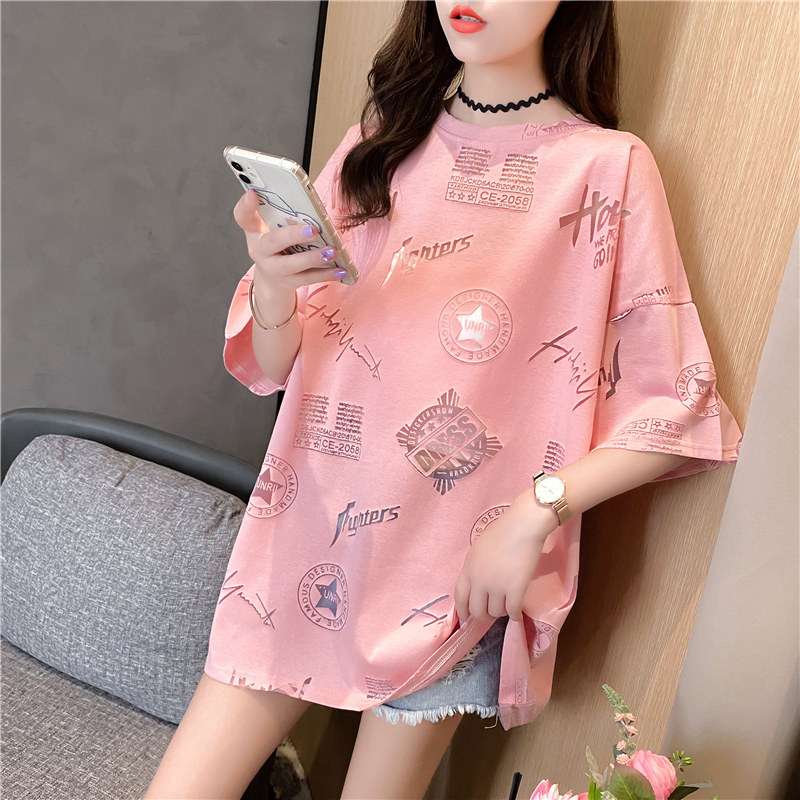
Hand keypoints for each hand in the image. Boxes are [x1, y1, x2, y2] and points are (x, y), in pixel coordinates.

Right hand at [233, 189, 344, 296]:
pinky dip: (327, 274)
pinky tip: (341, 269)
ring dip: (314, 259)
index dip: (245, 206)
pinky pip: (310, 278)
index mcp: (255, 233)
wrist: (271, 279)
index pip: (243, 217)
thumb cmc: (274, 246)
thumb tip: (300, 195)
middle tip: (313, 230)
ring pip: (294, 266)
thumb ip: (276, 211)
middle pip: (273, 242)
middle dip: (293, 235)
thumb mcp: (267, 228)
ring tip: (332, 251)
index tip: (252, 193)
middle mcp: (261, 253)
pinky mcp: (291, 283)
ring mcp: (276, 270)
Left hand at [453, 489, 557, 623]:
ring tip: (507, 605)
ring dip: (501, 612)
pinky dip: (515, 615)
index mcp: (468, 569)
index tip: (466, 617)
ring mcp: (497, 586)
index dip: (462, 611)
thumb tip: (476, 586)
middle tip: (491, 613)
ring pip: (496, 613)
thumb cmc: (502, 532)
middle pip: (477, 611)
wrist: (523, 526)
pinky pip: (513, 611)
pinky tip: (517, 613)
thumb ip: (474, 568)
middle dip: (484, 615)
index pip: (459, 598)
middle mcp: (479, 581)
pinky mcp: (516, 590)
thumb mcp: (478, 549)